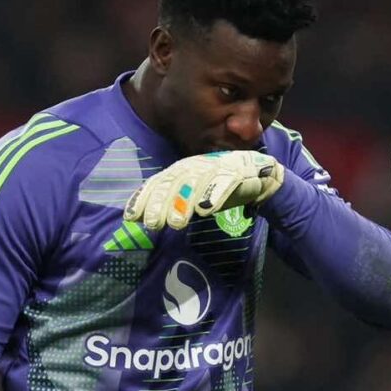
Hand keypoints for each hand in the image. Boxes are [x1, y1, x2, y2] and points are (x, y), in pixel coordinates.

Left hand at [124, 151, 283, 229]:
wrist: (258, 174)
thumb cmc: (219, 187)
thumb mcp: (192, 195)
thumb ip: (171, 204)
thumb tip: (143, 220)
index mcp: (182, 170)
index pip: (158, 183)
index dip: (144, 198)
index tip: (131, 217)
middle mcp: (195, 166)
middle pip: (173, 183)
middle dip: (161, 203)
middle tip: (152, 224)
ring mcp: (216, 168)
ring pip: (196, 184)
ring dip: (184, 203)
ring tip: (176, 224)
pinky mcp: (237, 173)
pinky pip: (224, 184)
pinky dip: (214, 195)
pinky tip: (206, 210)